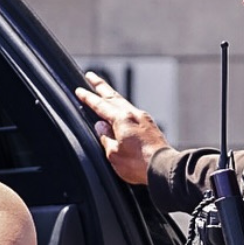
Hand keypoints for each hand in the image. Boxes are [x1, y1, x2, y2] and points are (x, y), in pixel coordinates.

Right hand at [75, 71, 170, 185]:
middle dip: (100, 86)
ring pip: (124, 103)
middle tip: (90, 76)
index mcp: (122, 119)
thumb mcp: (114, 154)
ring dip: (113, 96)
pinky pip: (133, 113)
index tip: (79, 90)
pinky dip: (124, 108)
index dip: (88, 97)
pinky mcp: (151, 126)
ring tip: (105, 92)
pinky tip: (122, 113)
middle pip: (113, 96)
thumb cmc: (139, 164)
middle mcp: (134, 115)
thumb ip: (105, 138)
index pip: (100, 105)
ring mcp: (144, 119)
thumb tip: (100, 127)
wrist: (164, 168)